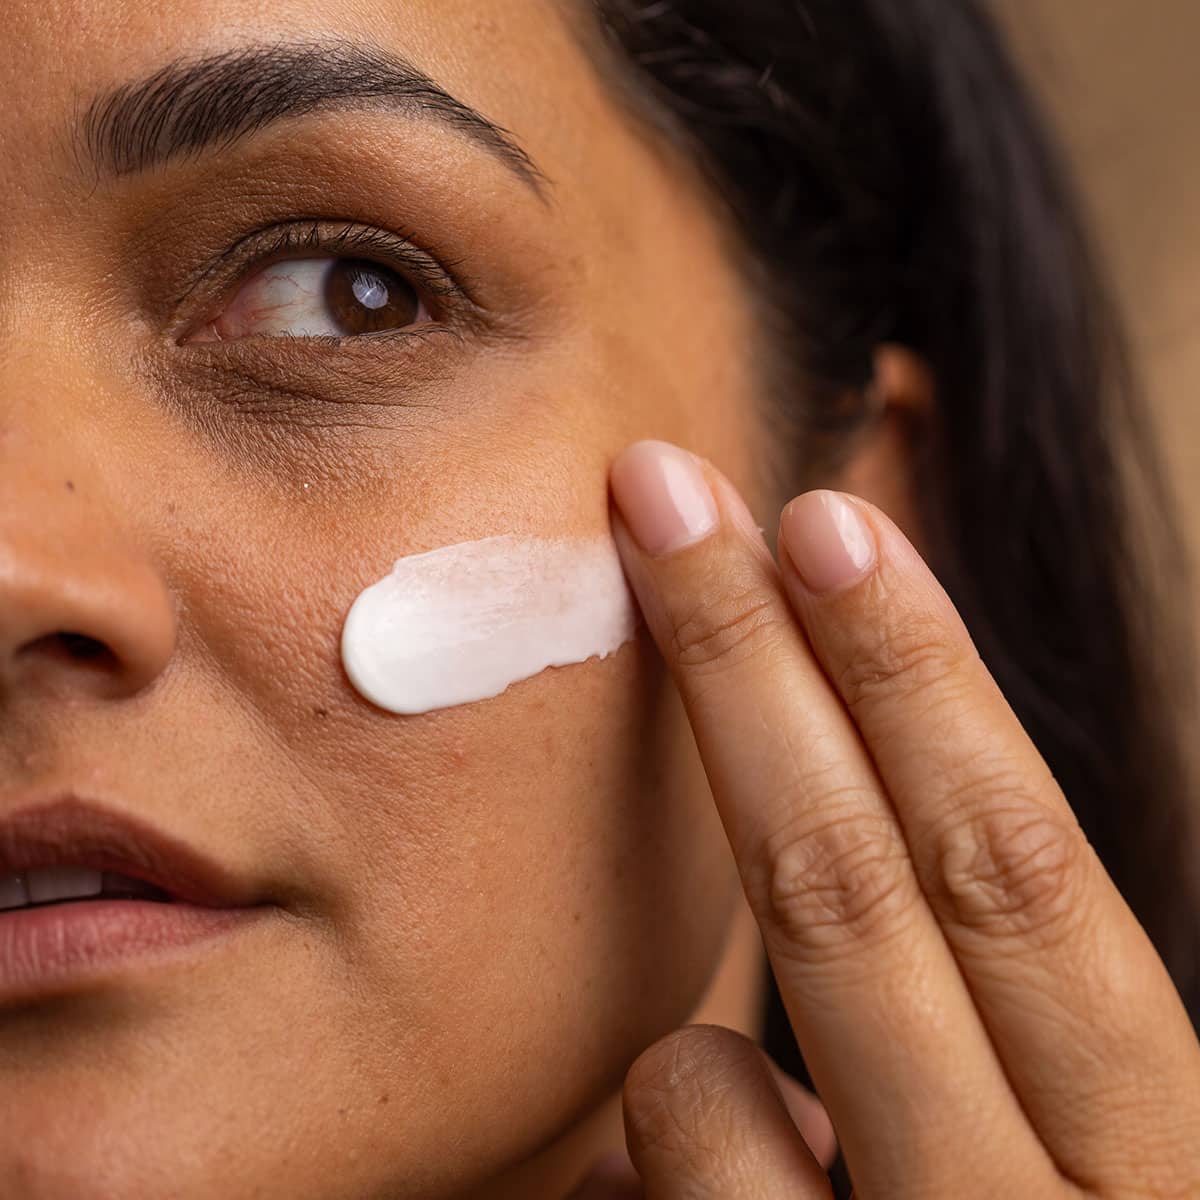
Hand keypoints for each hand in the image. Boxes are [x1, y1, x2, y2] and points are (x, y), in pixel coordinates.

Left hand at [573, 440, 1199, 1197]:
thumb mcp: (1064, 1153)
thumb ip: (986, 1027)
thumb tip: (865, 832)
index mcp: (1158, 1148)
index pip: (1017, 865)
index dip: (920, 678)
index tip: (820, 517)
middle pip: (857, 886)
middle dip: (747, 664)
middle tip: (664, 490)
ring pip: (698, 1079)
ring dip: (696, 1061)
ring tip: (786, 1135)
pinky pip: (647, 1183)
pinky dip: (671, 1168)